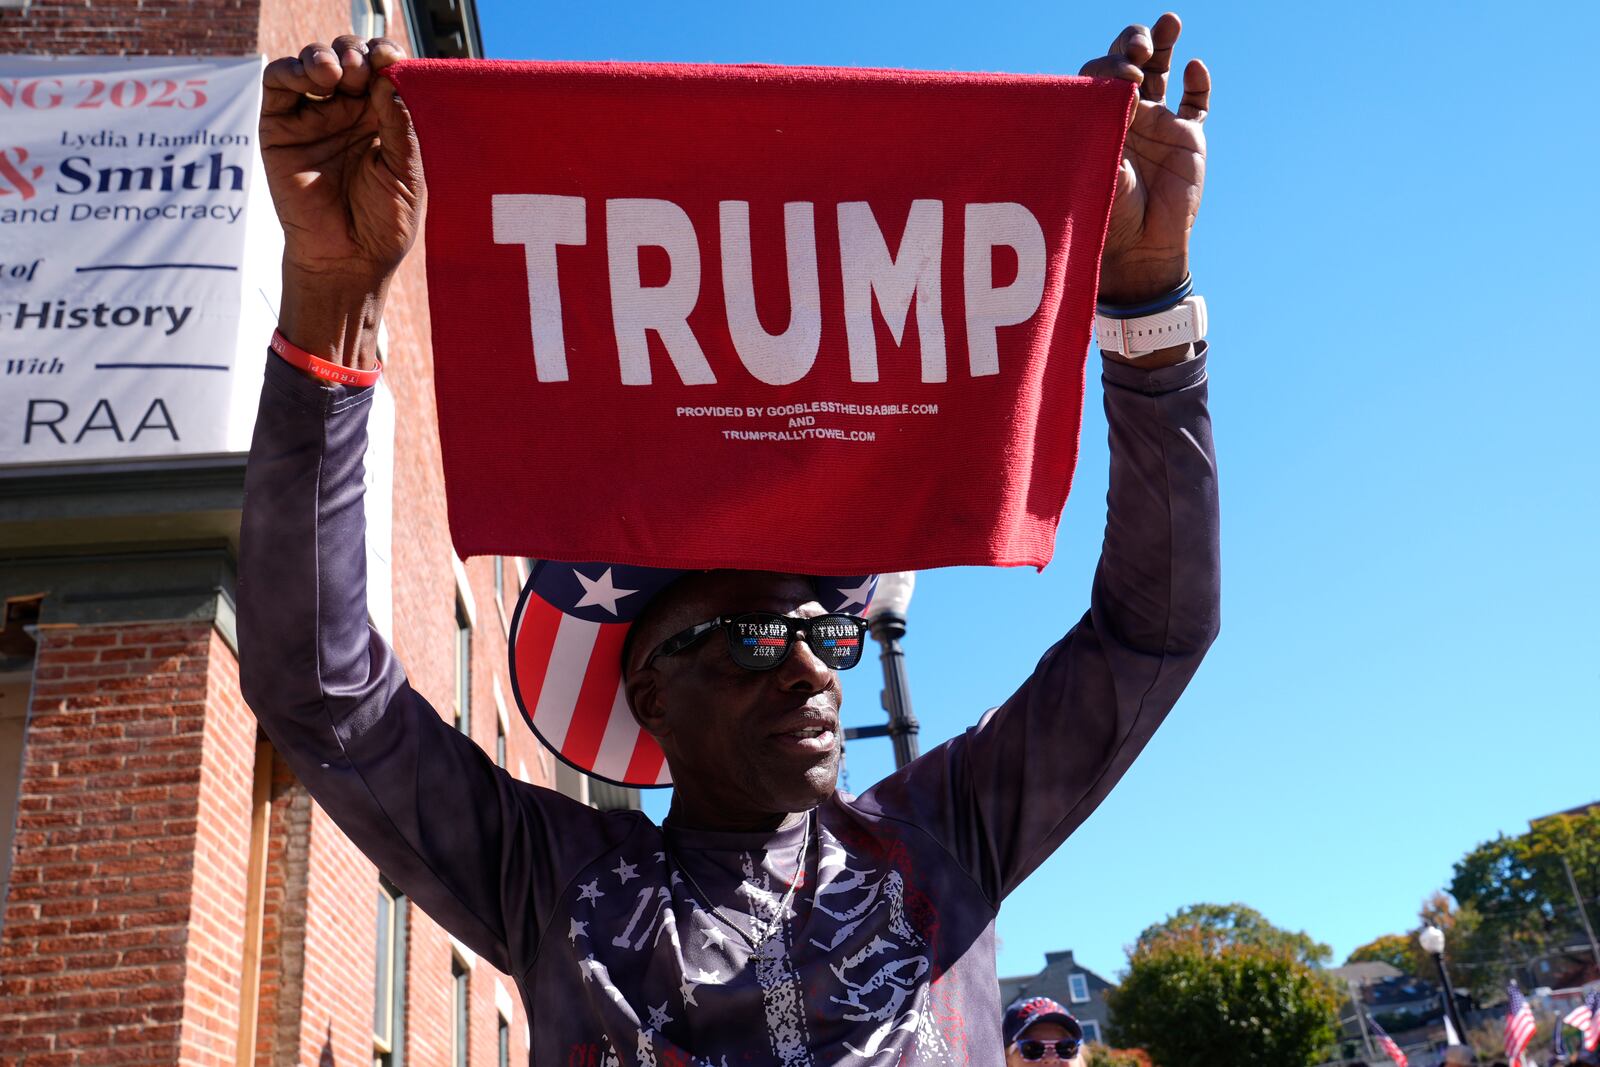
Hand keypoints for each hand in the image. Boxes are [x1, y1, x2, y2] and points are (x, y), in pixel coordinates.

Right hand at [260, 37, 424, 363]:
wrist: (350, 260)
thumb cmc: (384, 224)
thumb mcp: (407, 172)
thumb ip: (400, 125)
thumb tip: (388, 78)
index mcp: (382, 119)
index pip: (380, 71)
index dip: (383, 55)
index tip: (391, 58)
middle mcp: (348, 113)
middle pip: (347, 58)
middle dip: (356, 54)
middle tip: (364, 71)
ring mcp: (313, 118)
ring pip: (312, 63)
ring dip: (326, 56)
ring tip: (340, 74)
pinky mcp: (280, 128)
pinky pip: (278, 83)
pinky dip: (293, 69)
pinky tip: (315, 79)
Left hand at [1080, 13, 1208, 305]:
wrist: (1139, 251)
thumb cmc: (1108, 217)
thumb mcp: (1099, 171)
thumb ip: (1108, 133)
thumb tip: (1121, 92)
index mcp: (1095, 120)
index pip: (1099, 74)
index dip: (1110, 66)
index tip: (1122, 80)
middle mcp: (1126, 116)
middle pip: (1129, 61)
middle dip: (1132, 43)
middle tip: (1139, 48)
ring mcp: (1158, 124)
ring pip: (1162, 71)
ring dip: (1164, 43)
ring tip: (1169, 21)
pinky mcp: (1188, 139)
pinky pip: (1196, 103)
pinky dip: (1198, 83)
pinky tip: (1194, 67)